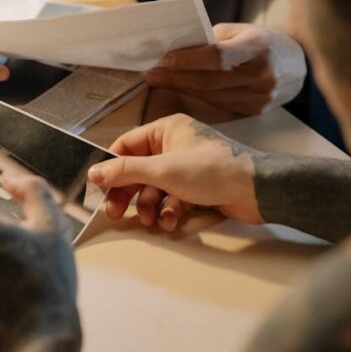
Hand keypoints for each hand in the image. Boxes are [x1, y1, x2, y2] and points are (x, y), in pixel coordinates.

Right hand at [87, 112, 262, 231]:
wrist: (257, 190)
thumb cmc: (211, 170)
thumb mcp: (162, 170)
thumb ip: (125, 171)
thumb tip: (93, 172)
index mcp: (166, 130)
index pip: (127, 146)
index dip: (111, 167)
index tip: (98, 188)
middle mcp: (175, 145)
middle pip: (138, 170)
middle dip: (129, 193)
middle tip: (116, 213)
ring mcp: (186, 167)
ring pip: (155, 187)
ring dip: (150, 206)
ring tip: (152, 220)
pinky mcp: (197, 187)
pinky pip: (173, 198)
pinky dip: (170, 210)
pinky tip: (173, 222)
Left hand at [145, 23, 305, 114]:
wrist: (295, 66)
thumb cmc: (261, 42)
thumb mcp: (241, 31)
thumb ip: (213, 41)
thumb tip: (177, 50)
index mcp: (258, 47)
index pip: (219, 57)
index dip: (190, 59)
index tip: (166, 59)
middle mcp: (261, 75)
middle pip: (210, 80)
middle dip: (177, 77)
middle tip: (151, 73)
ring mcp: (259, 97)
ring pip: (211, 95)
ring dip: (182, 88)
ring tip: (159, 80)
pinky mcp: (255, 111)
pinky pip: (219, 104)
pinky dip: (197, 97)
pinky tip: (182, 89)